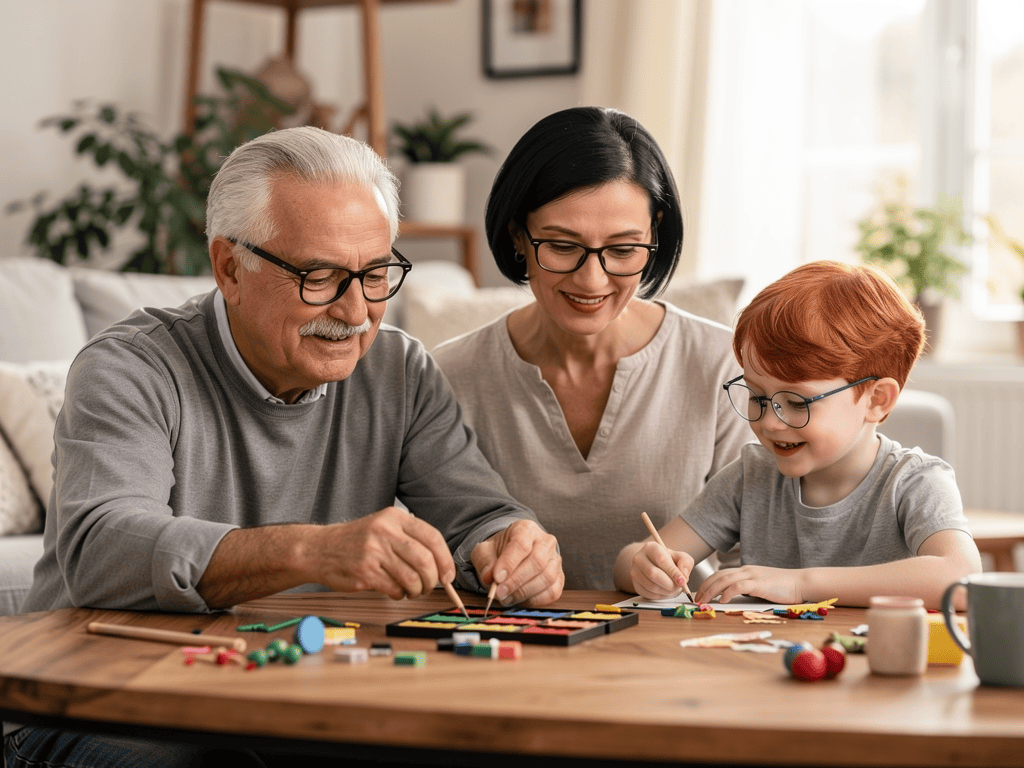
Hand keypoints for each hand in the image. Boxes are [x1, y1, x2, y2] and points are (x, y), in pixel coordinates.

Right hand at [312, 507, 455, 599]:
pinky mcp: (365, 572)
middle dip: (432, 580)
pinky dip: (399, 594)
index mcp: (394, 518)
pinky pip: (394, 589)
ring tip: (411, 590)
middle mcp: (385, 532)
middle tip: (429, 586)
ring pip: (412, 578)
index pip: (432, 537)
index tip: (448, 575)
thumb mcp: (384, 526)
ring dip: (416, 590)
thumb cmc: (357, 540)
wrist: (320, 548)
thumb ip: (410, 538)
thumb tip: (441, 564)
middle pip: (425, 560)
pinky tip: (394, 590)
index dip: (445, 560)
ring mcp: (374, 552)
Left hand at [471, 519, 563, 606]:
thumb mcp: (485, 550)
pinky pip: (552, 591)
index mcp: (526, 529)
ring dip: (524, 592)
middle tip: (500, 593)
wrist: (513, 554)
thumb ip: (485, 561)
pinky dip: (535, 599)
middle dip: (516, 581)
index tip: (497, 577)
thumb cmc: (499, 551)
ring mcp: (555, 559)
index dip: (509, 562)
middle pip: (537, 562)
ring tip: (506, 598)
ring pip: (547, 577)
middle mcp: (545, 542)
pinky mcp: (559, 577)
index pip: (521, 544)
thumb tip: (489, 576)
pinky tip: (520, 599)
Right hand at [630, 542, 693, 599]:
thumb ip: (685, 563)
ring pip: (651, 586)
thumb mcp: (680, 557)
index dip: (673, 572)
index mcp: (650, 548)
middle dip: (670, 584)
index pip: (661, 560)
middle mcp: (639, 559)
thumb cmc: (668, 560)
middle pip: (653, 574)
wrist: (654, 564)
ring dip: (667, 591)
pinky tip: (667, 591)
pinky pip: (649, 594)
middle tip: (680, 587)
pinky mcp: (636, 585)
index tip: (682, 581)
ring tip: (675, 589)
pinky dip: (661, 596)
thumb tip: (683, 575)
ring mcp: (635, 572)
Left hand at [694, 565, 803, 605]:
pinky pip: (738, 586)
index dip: (707, 583)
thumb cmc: (784, 588)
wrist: (801, 582)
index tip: (699, 594)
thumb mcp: (761, 586)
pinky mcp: (759, 584)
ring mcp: (752, 576)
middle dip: (704, 588)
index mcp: (746, 571)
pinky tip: (722, 601)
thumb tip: (732, 598)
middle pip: (718, 576)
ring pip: (724, 580)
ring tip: (703, 601)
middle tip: (696, 600)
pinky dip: (727, 593)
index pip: (720, 574)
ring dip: (711, 591)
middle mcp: (746, 570)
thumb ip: (748, 589)